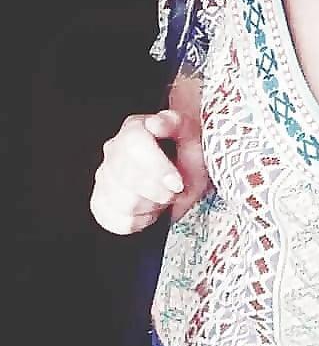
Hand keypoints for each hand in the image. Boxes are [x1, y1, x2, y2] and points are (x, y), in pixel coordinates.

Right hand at [90, 107, 208, 233]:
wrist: (184, 172)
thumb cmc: (187, 152)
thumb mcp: (192, 134)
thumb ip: (176, 124)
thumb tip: (155, 123)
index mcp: (134, 128)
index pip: (133, 145)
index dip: (156, 168)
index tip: (177, 183)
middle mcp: (113, 150)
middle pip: (126, 178)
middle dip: (159, 191)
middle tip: (176, 191)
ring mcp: (104, 177)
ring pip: (122, 203)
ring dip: (152, 206)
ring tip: (163, 197)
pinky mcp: (100, 202)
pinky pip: (115, 221)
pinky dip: (139, 221)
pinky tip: (150, 209)